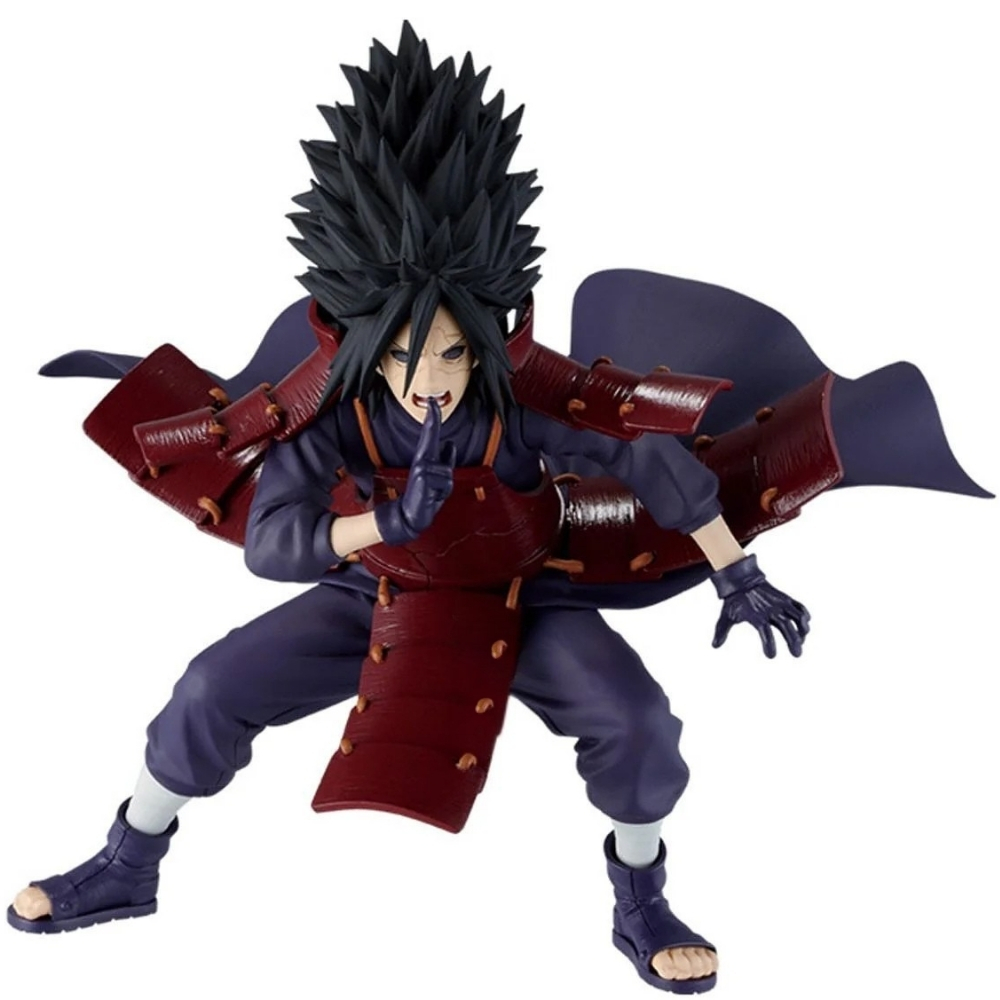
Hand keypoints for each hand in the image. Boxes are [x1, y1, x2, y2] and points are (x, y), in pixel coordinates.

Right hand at [374, 398, 456, 545]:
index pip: (430, 435)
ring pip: (447, 471)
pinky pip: (444, 483)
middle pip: (431, 438)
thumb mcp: (440, 477)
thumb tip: (451, 444)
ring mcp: (420, 469)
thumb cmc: (426, 496)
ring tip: (435, 493)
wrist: (412, 515)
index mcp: (426, 459)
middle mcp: (421, 461)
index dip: (432, 418)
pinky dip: (443, 493)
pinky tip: (431, 497)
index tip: (432, 403)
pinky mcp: (421, 478)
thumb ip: (446, 461)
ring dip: (446, 486)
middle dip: (432, 420)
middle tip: (432, 402)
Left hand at [710, 554, 809, 657]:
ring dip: (802, 629)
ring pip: (796, 616)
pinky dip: (804, 615)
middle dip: (793, 641)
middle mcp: (770, 610)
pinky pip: (799, 606)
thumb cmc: (734, 600)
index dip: (769, 645)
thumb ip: (722, 631)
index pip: (765, 633)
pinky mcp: (784, 598)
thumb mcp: (727, 615)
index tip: (771, 656)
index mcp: (756, 616)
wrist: (740, 578)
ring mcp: (779, 603)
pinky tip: (805, 625)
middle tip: (797, 654)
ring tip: (803, 639)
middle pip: (785, 626)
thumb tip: (714, 645)